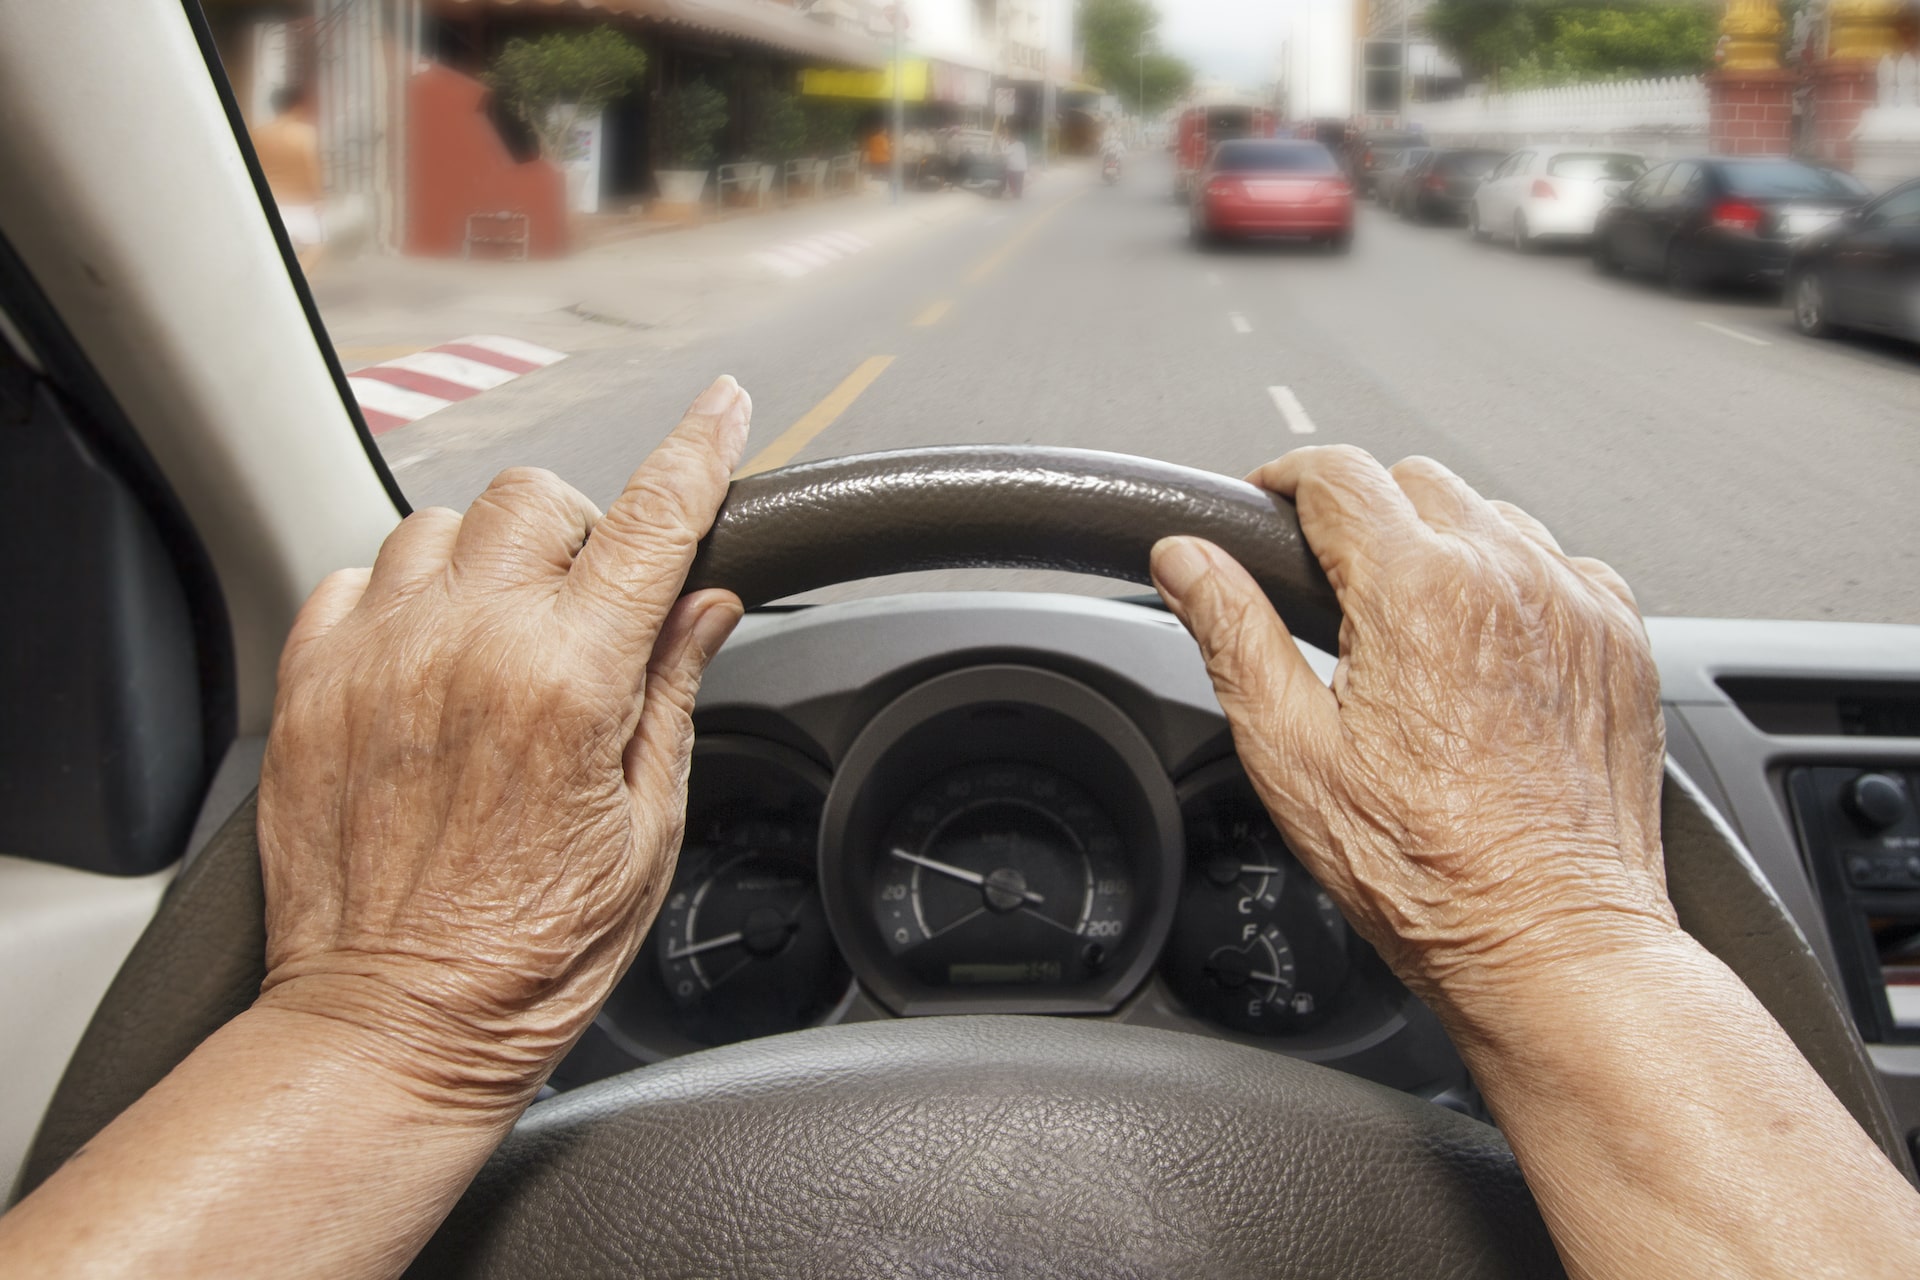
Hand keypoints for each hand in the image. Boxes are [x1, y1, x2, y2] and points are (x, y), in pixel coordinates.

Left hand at [255, 376, 751, 1106]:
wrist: (392, 1027)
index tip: (723, 409)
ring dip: (485, 560)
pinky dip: (398, 597)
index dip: (698, 452)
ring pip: (438, 524)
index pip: (651, 524)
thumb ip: (670, 693)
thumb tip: (704, 606)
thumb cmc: (528, 954)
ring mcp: (378, 660)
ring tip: (497, 638)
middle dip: (578, 532)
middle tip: (590, 607)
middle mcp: (467, 648)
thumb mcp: (646, 830)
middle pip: (535, 499)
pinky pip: (353, 577)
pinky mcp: (310, 687)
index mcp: (569, 684)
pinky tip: (425, 661)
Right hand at [1150, 447, 1676, 1006]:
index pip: (1337, 473)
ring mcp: (1577, 604)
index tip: (1267, 506)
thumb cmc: (1427, 870)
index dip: (1284, 480)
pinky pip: (1560, 565)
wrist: (1550, 939)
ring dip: (1440, 545)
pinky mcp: (1621, 640)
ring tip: (1408, 629)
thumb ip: (1233, 634)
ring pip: (1490, 516)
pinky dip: (1515, 584)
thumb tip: (1186, 561)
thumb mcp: (1292, 753)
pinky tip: (1483, 653)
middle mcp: (1508, 577)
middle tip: (1329, 587)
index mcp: (1417, 592)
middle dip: (1361, 514)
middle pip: (1414, 482)